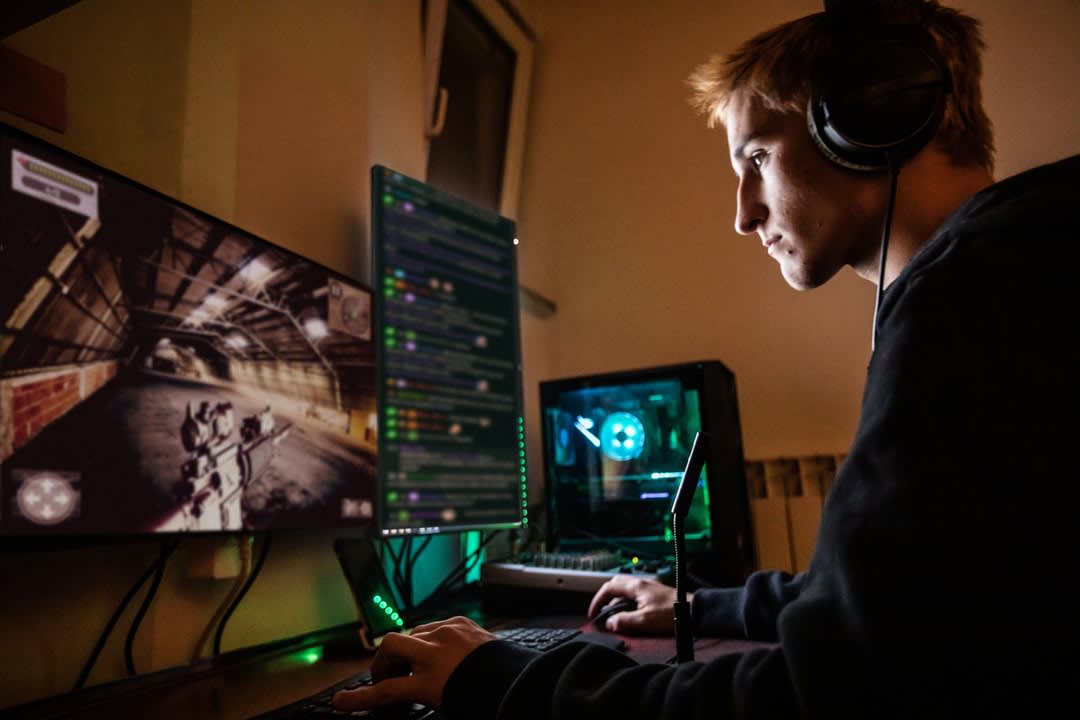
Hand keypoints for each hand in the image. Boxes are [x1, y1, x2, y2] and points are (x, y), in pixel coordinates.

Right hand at [332, 616, 495, 711]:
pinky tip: (440, 650)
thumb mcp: (446, 707)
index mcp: (430, 682)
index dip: (359, 699)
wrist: (520, 682)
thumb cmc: (485, 700)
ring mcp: (449, 633)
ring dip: (409, 648)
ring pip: (413, 633)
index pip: (385, 692)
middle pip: (392, 647)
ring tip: (416, 664)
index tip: (340, 701)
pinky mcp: (464, 623)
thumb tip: (411, 692)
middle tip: (387, 676)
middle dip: (384, 661)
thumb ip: (424, 696)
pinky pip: (437, 626)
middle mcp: (436, 653)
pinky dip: (432, 638)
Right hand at [587, 575, 689, 635]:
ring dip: (616, 600)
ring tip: (614, 615)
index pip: (608, 587)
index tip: (593, 613)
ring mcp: (648, 587)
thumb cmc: (671, 614)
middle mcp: (641, 583)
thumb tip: (609, 623)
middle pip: (615, 584)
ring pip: (625, 589)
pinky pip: (634, 594)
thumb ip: (624, 621)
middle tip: (600, 611)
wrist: (693, 611)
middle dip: (605, 597)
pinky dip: (626, 602)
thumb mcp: (644, 621)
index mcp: (636, 587)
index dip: (597, 600)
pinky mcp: (654, 593)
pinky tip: (630, 613)